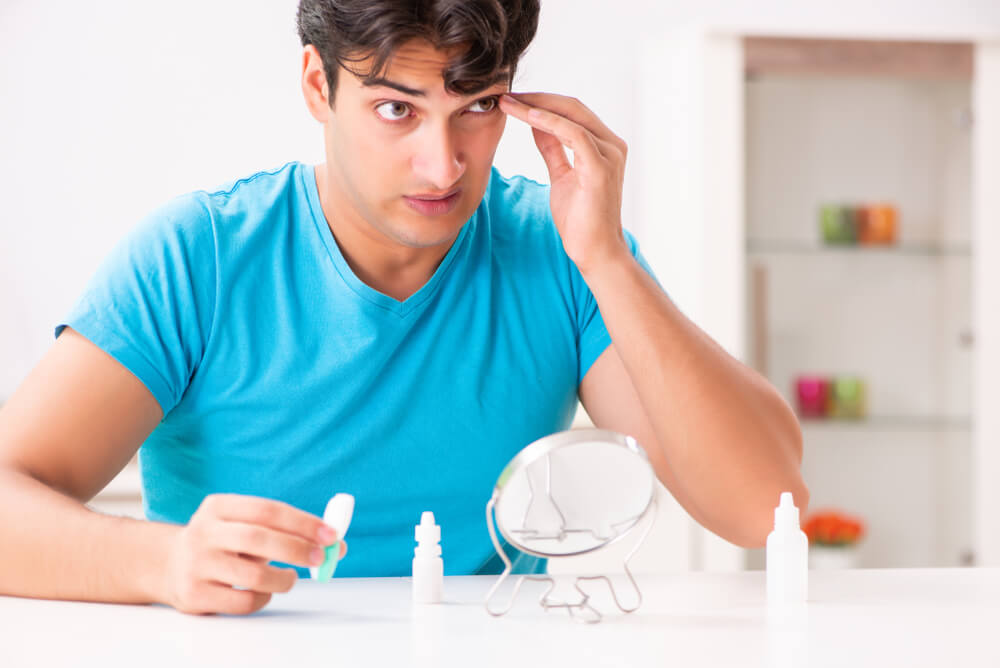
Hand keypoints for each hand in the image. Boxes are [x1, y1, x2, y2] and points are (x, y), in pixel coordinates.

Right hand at [161, 494, 346, 614]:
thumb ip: (287, 531)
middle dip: (297, 549)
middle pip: (259, 539)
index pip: (268, 510)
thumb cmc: (224, 542)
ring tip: (290, 577)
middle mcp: (203, 532)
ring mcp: (196, 564)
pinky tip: (265, 591)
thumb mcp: (245, 524)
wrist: (168, 565)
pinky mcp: (194, 595)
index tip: (331, 535)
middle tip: (320, 558)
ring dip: (283, 579)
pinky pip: (243, 602)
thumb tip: (336, 545)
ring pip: (252, 576)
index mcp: (219, 506)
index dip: (303, 522)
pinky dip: (264, 598)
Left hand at [498, 92, 629, 275]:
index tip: (513, 100)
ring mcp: (609, 154)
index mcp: (604, 145)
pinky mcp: (600, 167)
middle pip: (572, 107)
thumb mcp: (561, 176)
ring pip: (571, 115)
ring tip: (509, 103)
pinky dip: (550, 123)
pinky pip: (574, 134)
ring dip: (536, 107)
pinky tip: (528, 117)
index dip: (542, 102)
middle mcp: (611, 145)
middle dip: (537, 98)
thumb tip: (537, 124)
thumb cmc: (581, 219)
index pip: (571, 111)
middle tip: (506, 95)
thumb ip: (553, 148)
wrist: (594, 251)